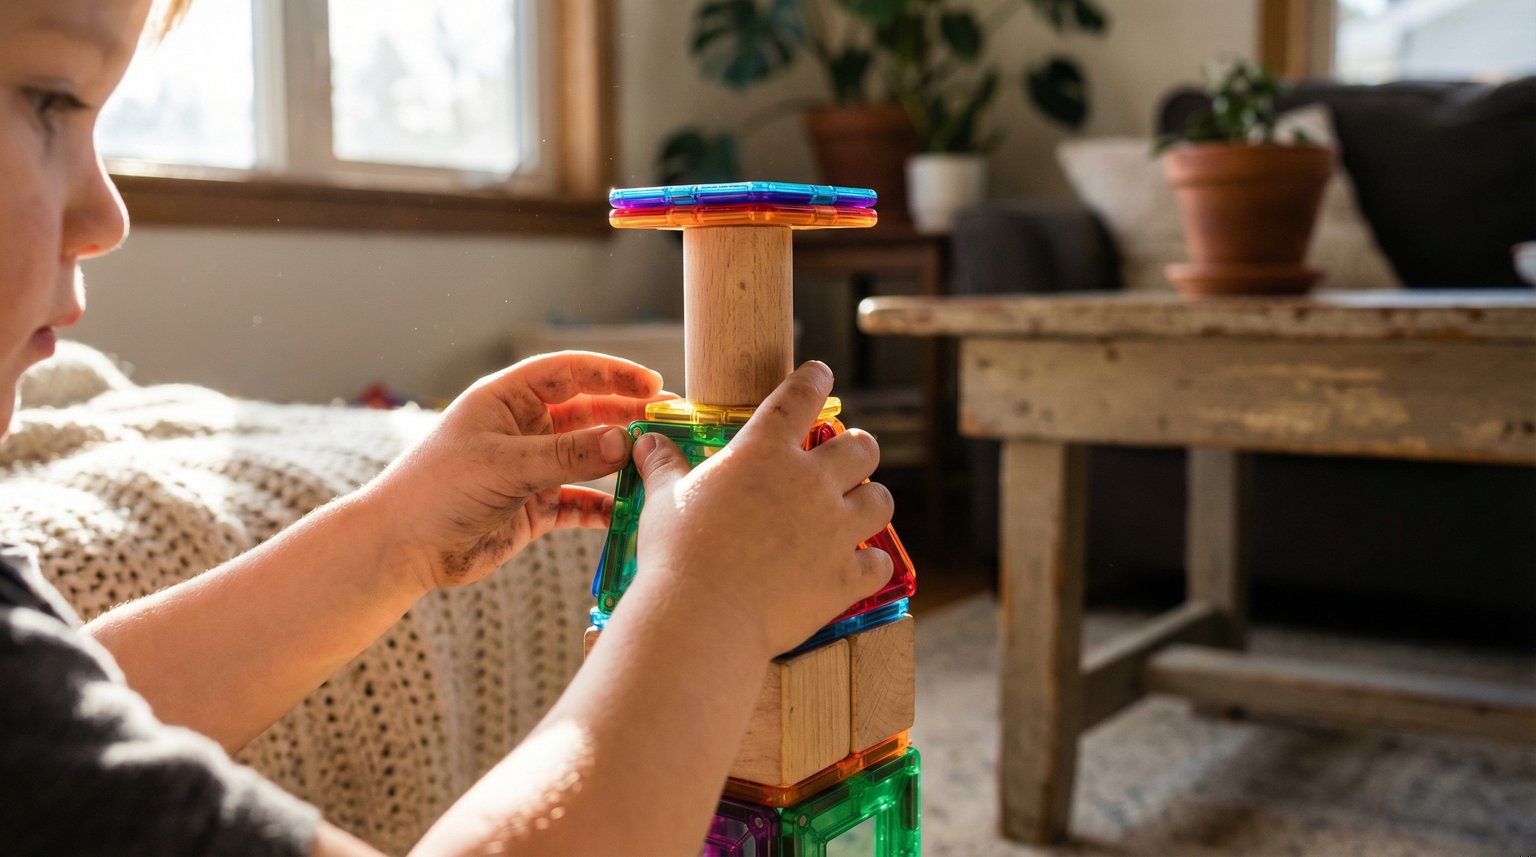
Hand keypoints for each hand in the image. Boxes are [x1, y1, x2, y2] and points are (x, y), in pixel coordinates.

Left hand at [364, 351, 668, 592]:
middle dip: (626, 417)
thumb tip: (626, 441)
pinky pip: (581, 502)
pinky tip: (631, 511)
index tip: (651, 383)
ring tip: (658, 464)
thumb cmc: (437, 490)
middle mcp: (523, 430)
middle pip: (586, 413)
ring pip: (588, 458)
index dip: (611, 374)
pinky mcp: (534, 508)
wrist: (402, 548)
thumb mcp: (504, 465)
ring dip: (620, 461)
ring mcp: (531, 469)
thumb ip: (567, 455)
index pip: (568, 373)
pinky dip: (605, 507)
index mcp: (507, 400)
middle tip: (667, 424)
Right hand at [622, 361, 894, 657]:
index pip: (799, 397)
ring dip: (870, 502)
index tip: (820, 372)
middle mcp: (810, 482)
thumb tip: (647, 441)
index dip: (814, 379)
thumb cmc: (677, 553)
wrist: (703, 616)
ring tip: (858, 510)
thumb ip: (664, 466)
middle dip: (859, 449)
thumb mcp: (664, 500)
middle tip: (848, 458)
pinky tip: (859, 568)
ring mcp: (834, 530)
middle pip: (862, 448)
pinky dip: (871, 565)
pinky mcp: (845, 577)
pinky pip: (879, 564)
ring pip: (881, 500)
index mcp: (765, 452)